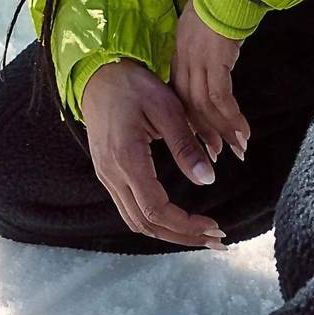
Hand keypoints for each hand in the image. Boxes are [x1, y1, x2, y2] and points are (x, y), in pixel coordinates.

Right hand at [80, 59, 224, 248]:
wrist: (97, 74)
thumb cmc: (133, 86)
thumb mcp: (167, 108)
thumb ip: (186, 146)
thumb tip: (207, 179)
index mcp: (126, 159)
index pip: (156, 209)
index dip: (186, 225)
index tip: (214, 225)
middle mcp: (112, 174)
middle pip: (146, 224)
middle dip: (182, 237)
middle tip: (216, 239)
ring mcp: (106, 176)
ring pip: (136, 221)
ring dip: (169, 233)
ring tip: (200, 233)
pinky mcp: (108, 174)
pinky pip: (130, 209)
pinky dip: (155, 221)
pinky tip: (177, 219)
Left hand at [171, 0, 250, 162]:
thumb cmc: (224, 1)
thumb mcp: (207, 28)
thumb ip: (205, 49)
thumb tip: (217, 62)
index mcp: (180, 54)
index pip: (181, 96)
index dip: (193, 121)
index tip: (204, 139)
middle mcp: (185, 61)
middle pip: (190, 107)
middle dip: (207, 134)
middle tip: (219, 155)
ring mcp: (198, 62)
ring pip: (205, 108)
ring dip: (224, 131)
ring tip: (239, 149)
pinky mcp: (215, 62)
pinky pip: (221, 99)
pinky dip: (232, 118)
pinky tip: (244, 131)